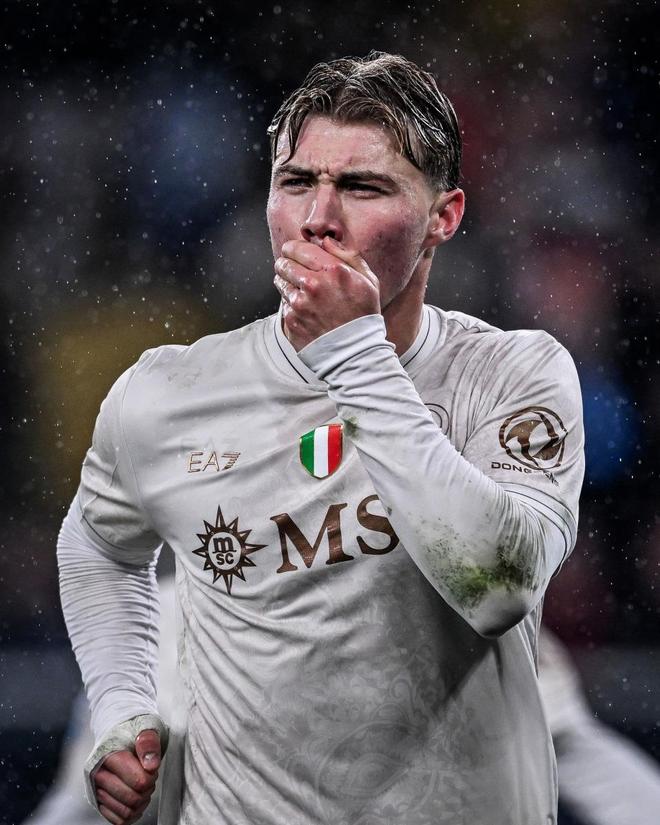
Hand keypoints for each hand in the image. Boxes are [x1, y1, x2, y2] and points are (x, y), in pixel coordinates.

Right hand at [94, 729, 160, 824]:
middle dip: (147, 789)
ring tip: (142, 784)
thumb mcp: (145, 726)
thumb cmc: (133, 728)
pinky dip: (132, 814)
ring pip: (126, 812)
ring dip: (141, 802)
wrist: (118, 731)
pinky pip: (118, 820)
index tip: (151, 766)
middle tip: (149, 776)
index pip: (138, 781)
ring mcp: (96, 790)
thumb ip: (149, 743)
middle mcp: (97, 775)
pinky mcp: (98, 802)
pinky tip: (136, 797)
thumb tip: (151, 765)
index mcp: (107, 756)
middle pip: (132, 799)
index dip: (151, 776)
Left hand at [273, 236, 379, 350]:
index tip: (294, 251)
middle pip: (283, 263)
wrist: (356, 352)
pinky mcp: (291, 321)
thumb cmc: (363, 315)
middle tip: (295, 270)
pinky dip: (291, 304)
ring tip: (302, 291)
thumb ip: (348, 255)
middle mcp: (313, 285)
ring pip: (280, 282)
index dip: (294, 248)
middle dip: (287, 263)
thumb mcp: (368, 280)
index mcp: (332, 270)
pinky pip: (283, 304)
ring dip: (287, 283)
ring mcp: (299, 304)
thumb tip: (326, 240)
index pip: (297, 248)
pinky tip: (306, 310)